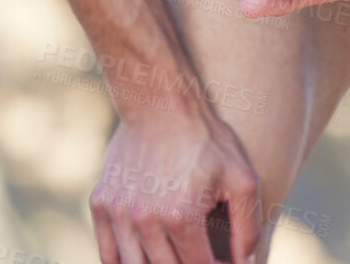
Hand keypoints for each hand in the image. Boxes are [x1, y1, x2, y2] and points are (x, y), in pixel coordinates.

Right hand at [90, 103, 261, 263]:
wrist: (159, 101)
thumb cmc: (205, 139)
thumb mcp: (241, 178)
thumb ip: (248, 228)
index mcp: (180, 216)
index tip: (222, 262)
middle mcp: (144, 220)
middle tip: (200, 254)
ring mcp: (119, 212)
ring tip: (176, 254)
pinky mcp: (101, 203)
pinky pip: (109, 254)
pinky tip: (145, 258)